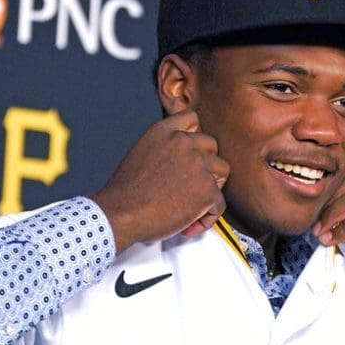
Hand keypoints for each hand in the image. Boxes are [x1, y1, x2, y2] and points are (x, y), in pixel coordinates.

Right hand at [90, 111, 228, 252]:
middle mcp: (184, 142)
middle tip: (191, 185)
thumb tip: (179, 161)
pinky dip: (207, 217)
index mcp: (164, 131)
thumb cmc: (126, 192)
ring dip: (211, 187)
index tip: (190, 154)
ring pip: (222, 171)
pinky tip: (188, 225)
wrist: (122, 213)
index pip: (192, 119)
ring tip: (193, 205)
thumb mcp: (141, 153)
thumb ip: (164, 148)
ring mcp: (199, 165)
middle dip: (206, 164)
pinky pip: (219, 204)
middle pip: (211, 146)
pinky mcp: (207, 190)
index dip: (194, 138)